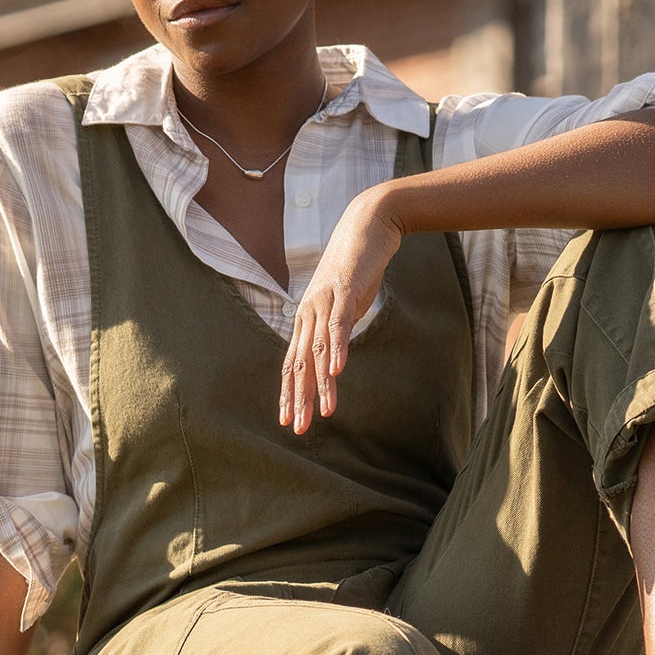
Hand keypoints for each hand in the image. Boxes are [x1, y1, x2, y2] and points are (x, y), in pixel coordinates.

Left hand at [280, 186, 404, 433]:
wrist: (367, 225)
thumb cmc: (355, 267)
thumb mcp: (343, 305)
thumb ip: (336, 330)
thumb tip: (334, 355)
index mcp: (306, 319)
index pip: (293, 364)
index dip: (289, 394)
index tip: (288, 421)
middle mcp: (308, 313)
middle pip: (299, 364)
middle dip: (298, 399)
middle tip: (298, 429)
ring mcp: (324, 302)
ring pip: (318, 351)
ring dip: (320, 385)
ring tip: (325, 413)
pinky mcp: (344, 292)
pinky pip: (338, 326)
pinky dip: (337, 351)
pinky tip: (337, 373)